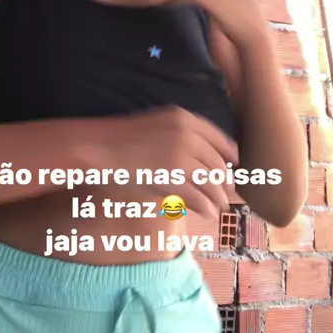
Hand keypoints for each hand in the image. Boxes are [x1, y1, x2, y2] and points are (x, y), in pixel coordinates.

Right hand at [107, 106, 238, 217]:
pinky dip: (205, 206)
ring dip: (218, 197)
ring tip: (220, 207)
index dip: (229, 155)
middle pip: (217, 162)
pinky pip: (198, 196)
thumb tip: (201, 155)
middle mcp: (187, 135)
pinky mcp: (172, 178)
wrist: (98, 147)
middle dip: (225, 180)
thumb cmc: (121, 138)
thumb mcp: (156, 124)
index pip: (219, 138)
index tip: (234, 166)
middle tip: (228, 192)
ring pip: (211, 181)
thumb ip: (180, 134)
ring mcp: (180, 157)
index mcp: (184, 118)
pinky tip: (208, 213)